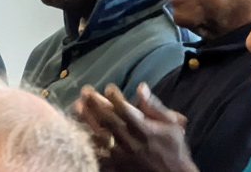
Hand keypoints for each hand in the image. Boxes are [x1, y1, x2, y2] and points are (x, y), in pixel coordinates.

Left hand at [75, 83, 197, 171]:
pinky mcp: (115, 166)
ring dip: (86, 120)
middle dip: (95, 104)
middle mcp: (130, 141)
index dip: (115, 97)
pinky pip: (97, 154)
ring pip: (99, 135)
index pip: (126, 110)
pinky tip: (78, 132)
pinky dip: (87, 142)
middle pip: (108, 120)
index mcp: (145, 129)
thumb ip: (155, 106)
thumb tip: (141, 87)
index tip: (109, 87)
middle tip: (85, 91)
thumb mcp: (172, 125)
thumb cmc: (174, 149)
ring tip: (76, 106)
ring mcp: (120, 155)